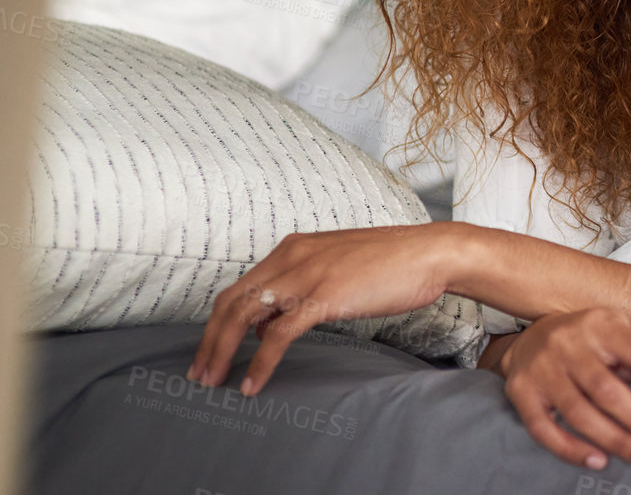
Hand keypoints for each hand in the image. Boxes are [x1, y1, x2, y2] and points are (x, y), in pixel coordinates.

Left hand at [188, 223, 457, 394]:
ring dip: (223, 352)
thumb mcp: (337, 270)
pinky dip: (260, 361)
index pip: (240, 287)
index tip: (209, 351)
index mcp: (295, 248)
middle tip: (199, 374)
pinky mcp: (325, 295)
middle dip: (209, 340)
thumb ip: (301, 290)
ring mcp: (308, 274)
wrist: (431, 253)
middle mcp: (293, 256)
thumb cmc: (393, 263)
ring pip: (246, 316)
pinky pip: (279, 334)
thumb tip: (268, 323)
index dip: (217, 322)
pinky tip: (253, 382)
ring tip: (214, 381)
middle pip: (232, 301)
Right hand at [499, 308, 630, 469]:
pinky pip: (543, 428)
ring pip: (579, 411)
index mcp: (603, 325)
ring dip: (615, 439)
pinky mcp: (520, 393)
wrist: (529, 337)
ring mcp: (542, 369)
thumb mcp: (624, 335)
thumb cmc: (591, 341)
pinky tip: (599, 462)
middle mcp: (569, 343)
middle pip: (609, 388)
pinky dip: (571, 448)